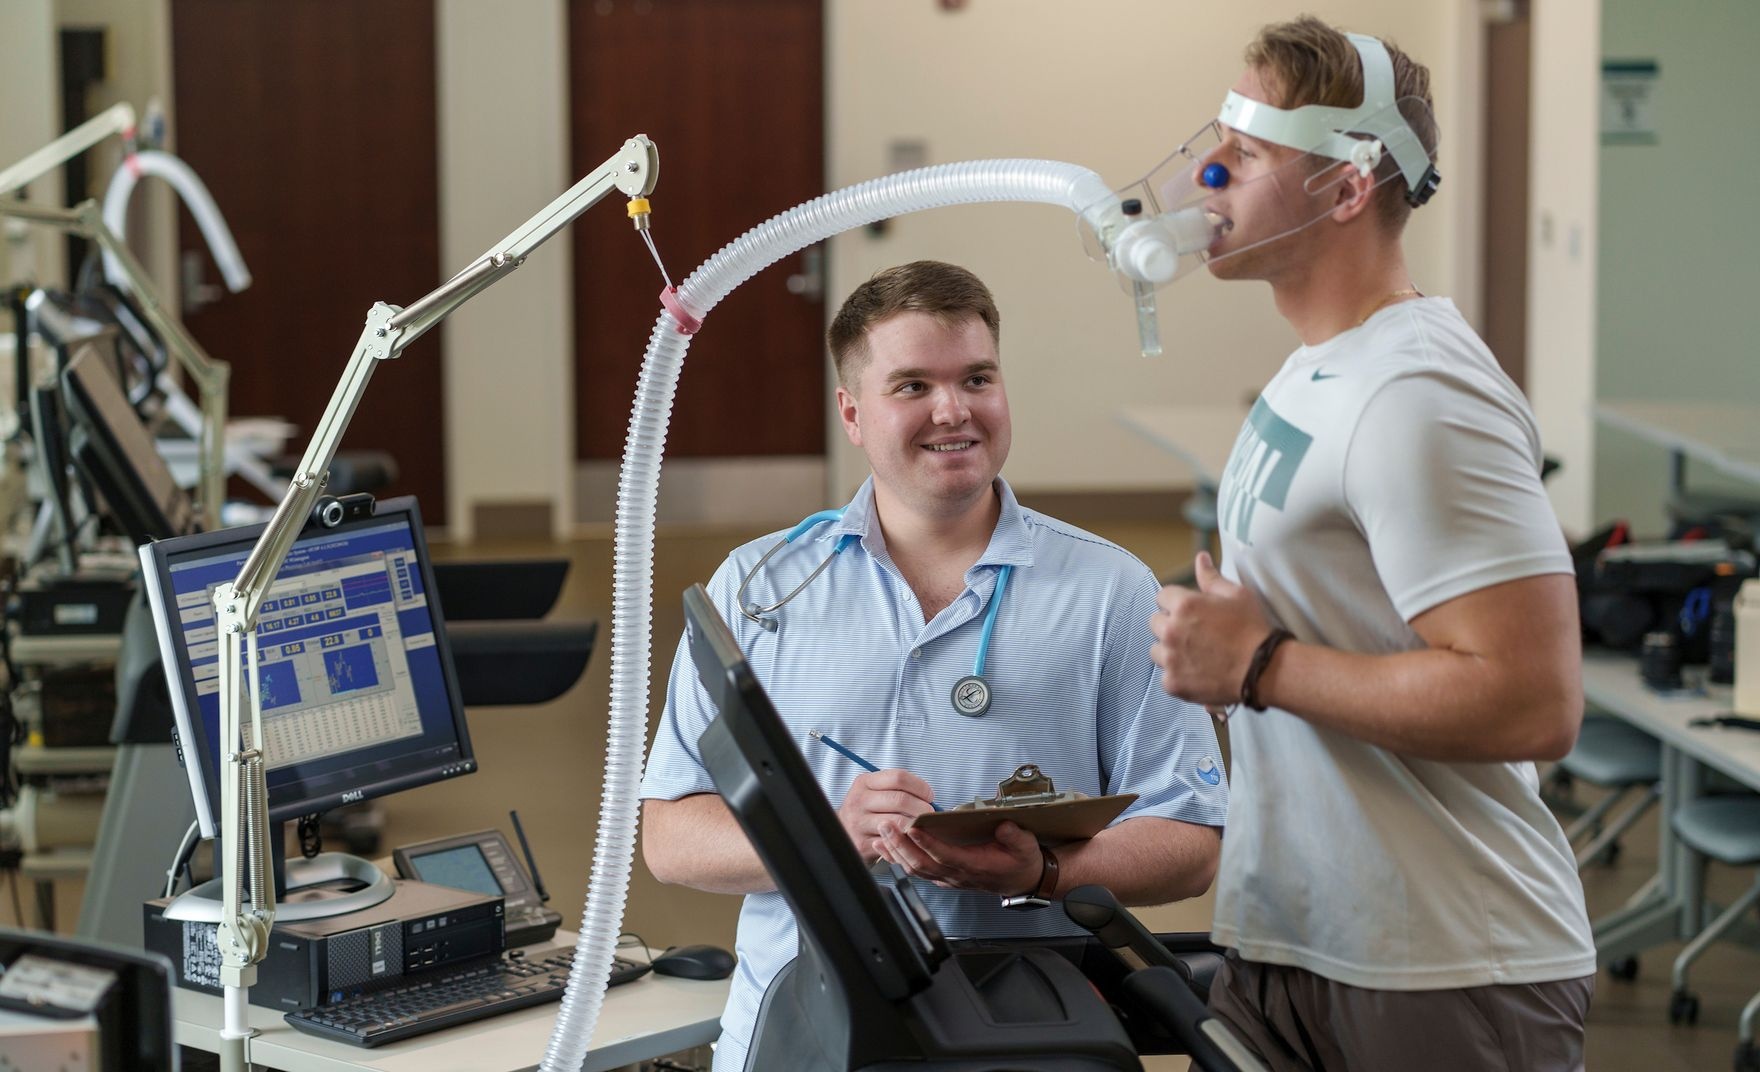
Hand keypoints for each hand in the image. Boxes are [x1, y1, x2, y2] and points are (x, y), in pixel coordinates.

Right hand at [836, 769, 936, 863]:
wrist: (842, 832)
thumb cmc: (868, 809)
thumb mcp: (874, 791)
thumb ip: (897, 788)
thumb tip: (928, 796)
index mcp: (864, 782)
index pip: (898, 777)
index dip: (919, 786)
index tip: (929, 796)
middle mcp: (858, 800)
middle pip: (900, 800)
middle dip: (922, 807)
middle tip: (930, 814)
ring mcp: (859, 823)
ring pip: (898, 822)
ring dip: (916, 825)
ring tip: (922, 826)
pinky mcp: (862, 844)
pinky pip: (893, 841)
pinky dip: (907, 840)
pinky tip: (911, 838)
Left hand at [877, 820, 1043, 895]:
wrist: (1022, 879)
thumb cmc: (1020, 861)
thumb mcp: (1026, 846)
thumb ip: (1015, 836)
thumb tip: (1003, 825)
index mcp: (975, 865)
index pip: (945, 856)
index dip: (927, 843)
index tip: (912, 828)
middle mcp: (957, 874)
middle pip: (922, 863)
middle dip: (901, 845)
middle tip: (887, 825)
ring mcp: (948, 877)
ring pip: (915, 869)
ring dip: (896, 851)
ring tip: (881, 833)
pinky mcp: (943, 876)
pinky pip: (916, 870)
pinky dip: (899, 859)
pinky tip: (885, 847)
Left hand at [1150, 551, 1272, 705]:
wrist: (1263, 669)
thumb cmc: (1252, 630)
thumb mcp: (1236, 595)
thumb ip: (1211, 577)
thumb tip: (1201, 558)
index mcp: (1184, 605)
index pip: (1163, 596)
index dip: (1177, 603)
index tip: (1190, 612)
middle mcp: (1171, 630)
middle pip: (1155, 622)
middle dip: (1171, 625)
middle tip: (1195, 634)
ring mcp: (1170, 658)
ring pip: (1157, 650)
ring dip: (1170, 650)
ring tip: (1196, 654)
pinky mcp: (1173, 683)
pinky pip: (1165, 675)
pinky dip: (1178, 674)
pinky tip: (1197, 672)